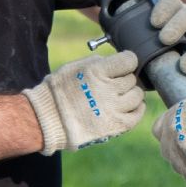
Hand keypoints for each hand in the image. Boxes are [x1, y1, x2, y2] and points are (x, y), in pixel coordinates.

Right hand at [23, 51, 144, 154]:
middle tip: (113, 84)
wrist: (47, 120)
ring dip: (130, 94)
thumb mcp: (74, 67)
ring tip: (119, 96)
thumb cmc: (58, 91)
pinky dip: (136, 109)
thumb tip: (116, 60)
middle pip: (132, 79)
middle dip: (124, 79)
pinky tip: (127, 107)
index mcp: (97, 71)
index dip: (126, 61)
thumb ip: (97, 62)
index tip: (122, 65)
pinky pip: (137, 114)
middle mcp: (108, 89)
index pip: (129, 60)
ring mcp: (114, 109)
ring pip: (137, 95)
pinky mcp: (116, 126)